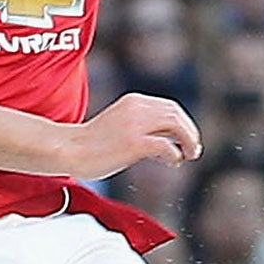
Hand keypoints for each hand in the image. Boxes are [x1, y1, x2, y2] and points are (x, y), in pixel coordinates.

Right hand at [69, 94, 202, 178]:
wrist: (69, 150)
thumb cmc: (91, 143)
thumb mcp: (119, 123)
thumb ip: (140, 125)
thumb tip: (166, 143)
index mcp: (134, 101)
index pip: (170, 107)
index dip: (183, 123)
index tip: (186, 139)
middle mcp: (137, 109)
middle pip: (176, 115)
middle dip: (190, 132)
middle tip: (193, 150)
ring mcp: (135, 126)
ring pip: (175, 126)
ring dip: (188, 141)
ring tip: (189, 155)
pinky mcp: (133, 144)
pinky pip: (165, 145)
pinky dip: (175, 154)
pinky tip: (173, 162)